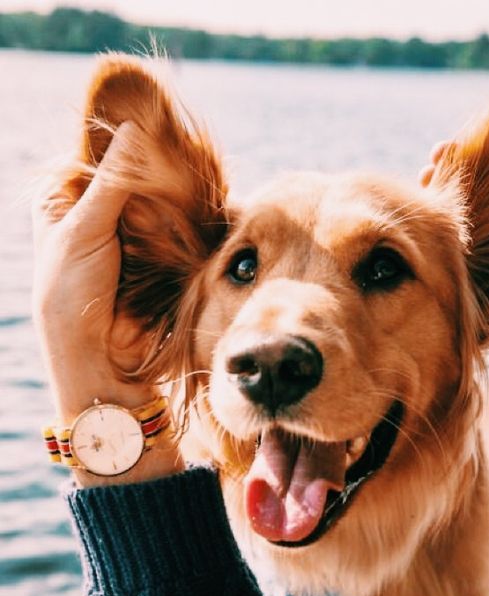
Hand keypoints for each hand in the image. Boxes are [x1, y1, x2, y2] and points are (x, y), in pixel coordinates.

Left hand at [33, 122, 183, 485]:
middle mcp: (94, 213)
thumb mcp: (85, 230)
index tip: (154, 118)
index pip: (92, 154)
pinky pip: (171, 227)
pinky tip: (201, 203)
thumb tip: (134, 128)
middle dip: (152, 166)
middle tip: (184, 144)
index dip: (120, 137)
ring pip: (153, 200)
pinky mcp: (154, 254)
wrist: (99, 359)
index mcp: (61, 200)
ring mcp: (127, 234)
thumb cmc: (70, 293)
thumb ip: (112, 181)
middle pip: (127, 175)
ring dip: (171, 193)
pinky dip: (184, 218)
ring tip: (197, 173)